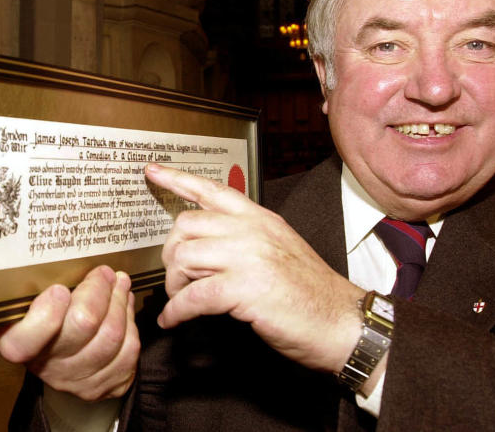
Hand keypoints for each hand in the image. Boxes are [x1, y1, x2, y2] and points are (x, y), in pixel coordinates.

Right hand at [0, 265, 139, 400]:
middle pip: (81, 325)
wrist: (63, 361)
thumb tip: (69, 254)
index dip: (45, 315)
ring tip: (119, 283)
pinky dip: (130, 321)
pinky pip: (129, 350)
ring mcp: (78, 380)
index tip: (59, 289)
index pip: (22, 343)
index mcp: (17, 344)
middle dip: (98, 290)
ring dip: (119, 302)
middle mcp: (46, 367)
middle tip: (104, 273)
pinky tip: (124, 305)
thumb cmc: (44, 318)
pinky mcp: (106, 385)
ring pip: (111, 335)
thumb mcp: (28, 301)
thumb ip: (38, 285)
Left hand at [144, 163, 363, 372]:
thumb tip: (206, 247)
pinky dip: (177, 311)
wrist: (342, 322)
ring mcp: (248, 257)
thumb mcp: (279, 249)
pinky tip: (174, 320)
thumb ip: (245, 239)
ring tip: (181, 301)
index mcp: (259, 218)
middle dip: (171, 253)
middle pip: (186, 225)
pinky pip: (192, 296)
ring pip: (184, 257)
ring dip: (174, 284)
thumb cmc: (310, 293)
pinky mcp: (244, 288)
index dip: (177, 179)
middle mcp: (252, 230)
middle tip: (177, 278)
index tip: (152, 172)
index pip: (212, 189)